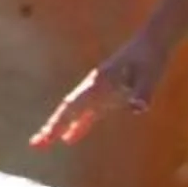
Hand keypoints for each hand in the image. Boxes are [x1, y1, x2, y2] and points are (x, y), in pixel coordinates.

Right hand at [33, 32, 168, 146]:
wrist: (152, 41)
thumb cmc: (150, 57)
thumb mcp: (150, 74)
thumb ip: (143, 92)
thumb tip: (138, 108)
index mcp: (99, 83)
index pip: (73, 107)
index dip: (58, 123)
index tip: (46, 137)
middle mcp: (94, 87)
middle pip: (68, 110)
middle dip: (52, 127)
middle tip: (35, 145)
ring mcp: (99, 91)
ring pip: (75, 112)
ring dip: (61, 127)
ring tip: (45, 143)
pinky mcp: (108, 94)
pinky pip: (89, 113)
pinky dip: (79, 125)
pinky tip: (71, 138)